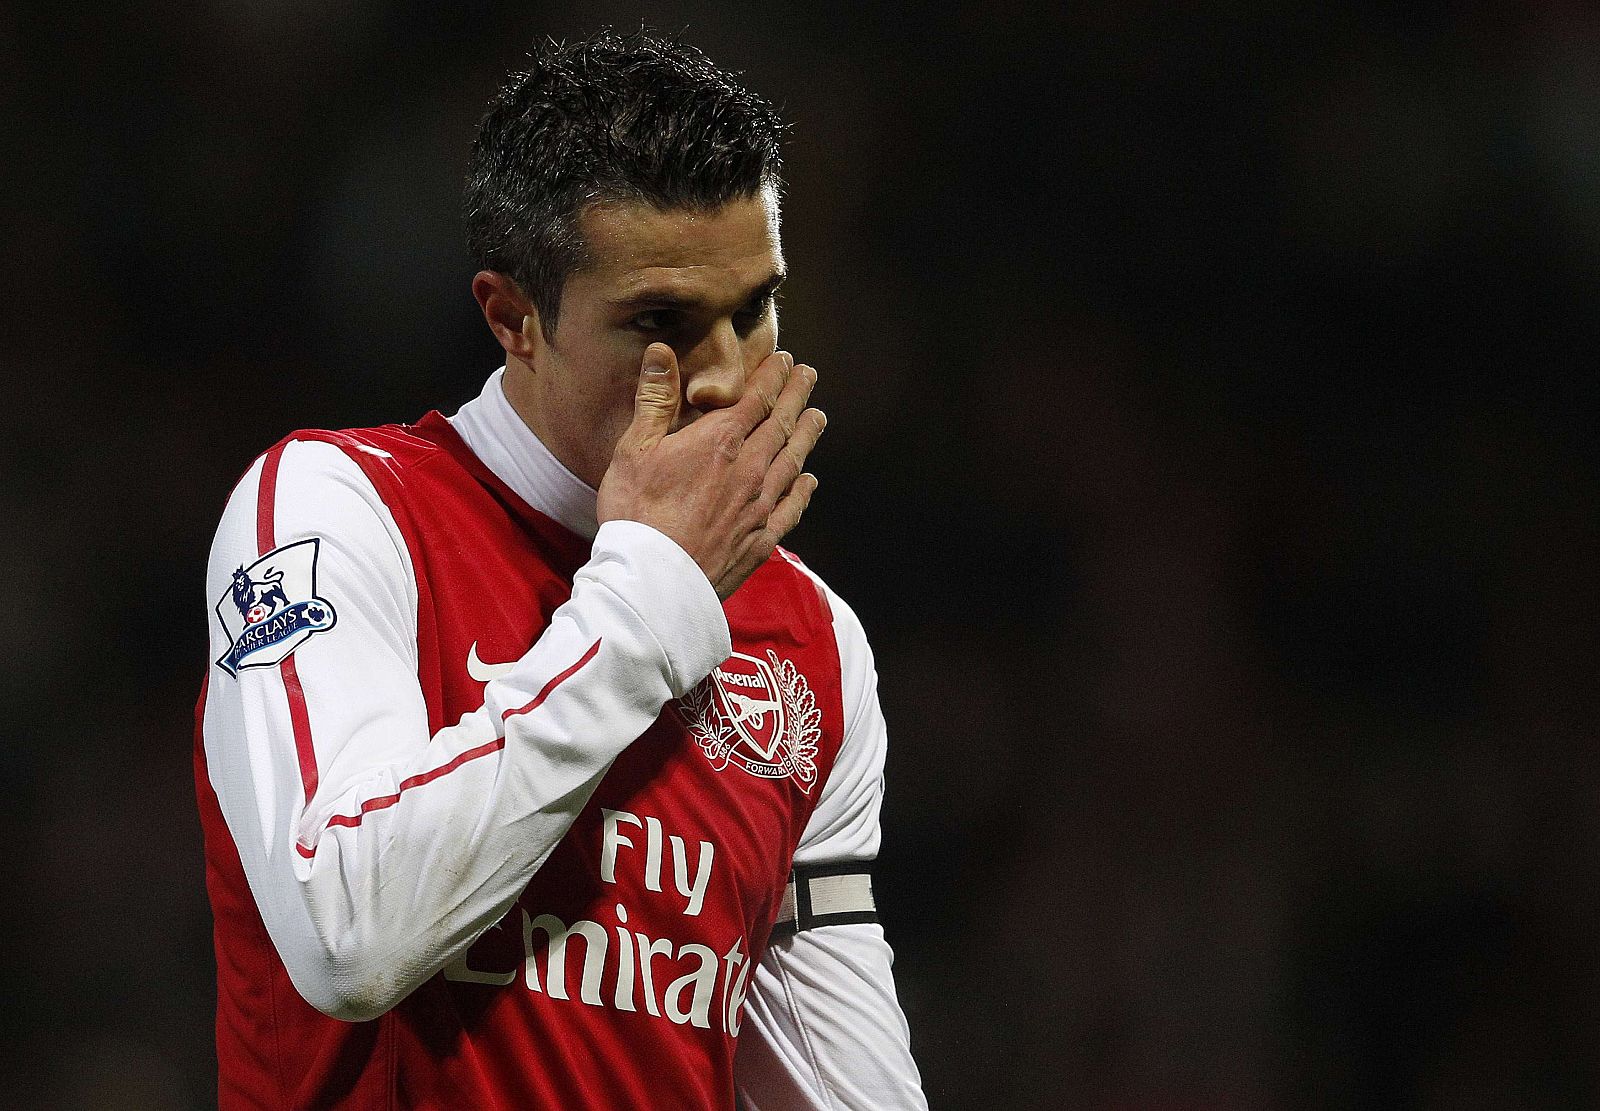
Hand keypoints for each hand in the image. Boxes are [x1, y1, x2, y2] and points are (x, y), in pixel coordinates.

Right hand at [596, 343, 824, 599]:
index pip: (757, 398)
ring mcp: (759, 507)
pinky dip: (802, 491)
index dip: (773, 376)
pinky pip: (791, 508)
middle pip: (782, 425)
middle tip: (809, 376)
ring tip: (817, 418)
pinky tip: (809, 481)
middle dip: (797, 396)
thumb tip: (661, 351)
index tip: (784, 361)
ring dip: (807, 436)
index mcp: (720, 442)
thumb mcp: (634, 449)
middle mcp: (750, 470)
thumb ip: (655, 399)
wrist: (653, 580)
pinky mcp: (761, 540)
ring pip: (792, 462)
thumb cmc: (636, 513)